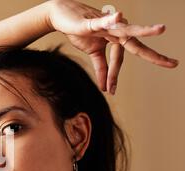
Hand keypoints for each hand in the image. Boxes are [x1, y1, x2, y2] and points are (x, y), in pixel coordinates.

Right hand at [47, 0, 178, 94]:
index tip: (111, 91)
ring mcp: (106, 25)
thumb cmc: (79, 31)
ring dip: (143, 30)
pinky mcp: (92, 21)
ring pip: (126, 29)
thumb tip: (106, 87)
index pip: (119, 60)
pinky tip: (118, 16)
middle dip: (154, 56)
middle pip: (135, 45)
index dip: (115, 76)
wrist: (61, 17)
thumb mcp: (92, 52)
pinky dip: (111, 19)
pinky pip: (103, 21)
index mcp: (116, 39)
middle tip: (173, 64)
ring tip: (160, 29)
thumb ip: (101, 67)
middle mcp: (116, 31)